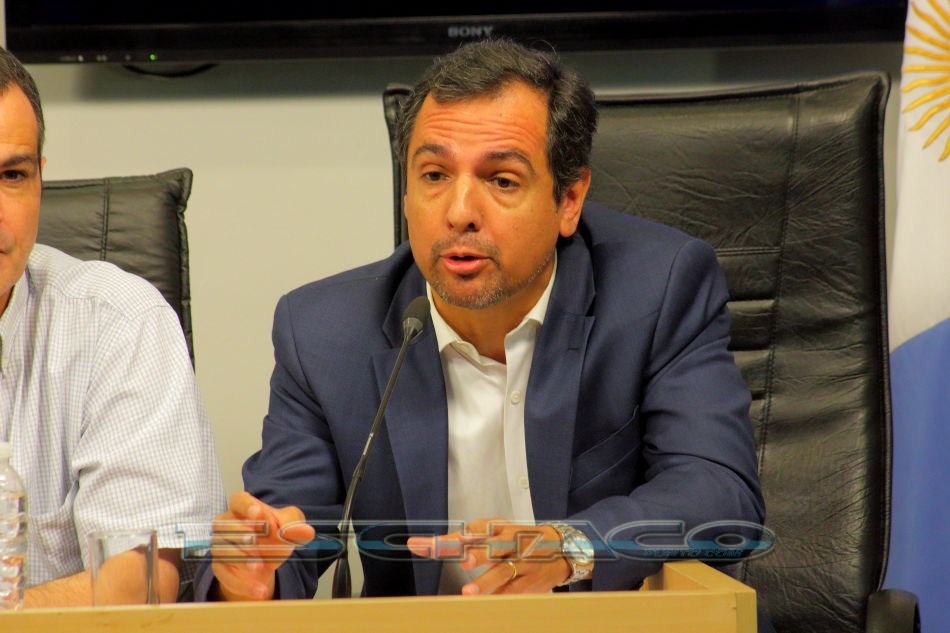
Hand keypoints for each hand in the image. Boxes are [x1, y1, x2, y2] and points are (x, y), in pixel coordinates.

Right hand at [210, 491, 314, 600]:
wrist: (267, 563)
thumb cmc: (276, 536)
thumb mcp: (291, 528)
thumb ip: (297, 527)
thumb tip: (307, 531)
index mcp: (244, 507)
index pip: (239, 500)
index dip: (247, 506)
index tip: (258, 514)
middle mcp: (226, 524)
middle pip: (225, 525)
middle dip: (243, 535)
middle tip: (257, 544)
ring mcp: (220, 545)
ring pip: (222, 549)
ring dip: (241, 559)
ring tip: (259, 568)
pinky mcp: (219, 566)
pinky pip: (224, 574)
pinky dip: (243, 583)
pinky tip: (259, 590)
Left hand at [406, 517, 569, 594]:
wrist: (562, 549)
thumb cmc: (522, 540)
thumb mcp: (500, 532)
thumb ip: (470, 537)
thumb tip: (437, 542)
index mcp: (501, 528)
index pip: (478, 528)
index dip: (458, 535)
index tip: (437, 541)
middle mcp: (511, 543)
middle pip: (492, 547)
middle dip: (478, 553)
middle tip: (464, 559)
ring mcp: (522, 563)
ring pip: (503, 572)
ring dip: (485, 582)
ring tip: (467, 593)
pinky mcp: (529, 583)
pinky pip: (513, 590)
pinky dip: (500, 596)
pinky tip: (486, 604)